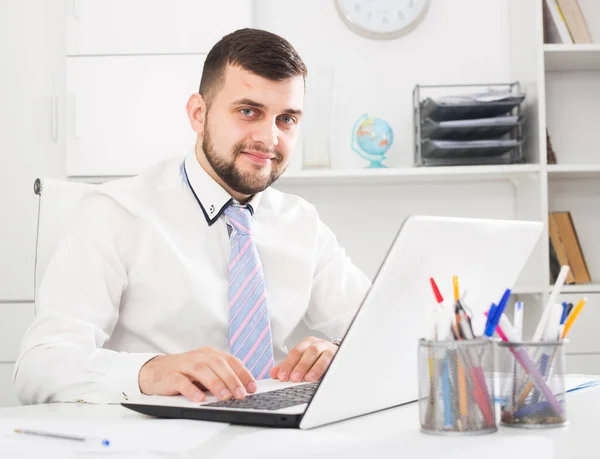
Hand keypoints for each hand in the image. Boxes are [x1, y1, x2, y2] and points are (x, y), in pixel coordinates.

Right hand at [138, 347, 256, 401]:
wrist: (154, 371)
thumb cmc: (184, 373)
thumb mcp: (205, 371)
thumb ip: (220, 376)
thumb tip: (242, 390)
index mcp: (210, 354)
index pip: (230, 360)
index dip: (243, 373)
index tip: (252, 387)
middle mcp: (198, 356)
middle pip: (218, 364)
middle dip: (232, 380)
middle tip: (241, 394)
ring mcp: (184, 364)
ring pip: (202, 370)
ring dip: (215, 384)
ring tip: (224, 397)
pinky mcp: (170, 375)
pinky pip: (181, 381)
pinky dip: (191, 390)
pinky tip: (199, 399)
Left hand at [269, 337, 337, 382]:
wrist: (336, 355)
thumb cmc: (316, 359)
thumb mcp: (301, 360)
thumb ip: (287, 366)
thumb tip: (274, 373)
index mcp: (306, 343)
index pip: (295, 352)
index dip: (288, 364)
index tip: (281, 376)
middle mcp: (318, 344)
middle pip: (308, 353)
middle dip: (300, 366)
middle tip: (294, 378)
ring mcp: (329, 350)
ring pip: (322, 357)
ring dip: (315, 368)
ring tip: (308, 379)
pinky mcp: (338, 357)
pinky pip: (333, 363)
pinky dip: (327, 370)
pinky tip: (323, 377)